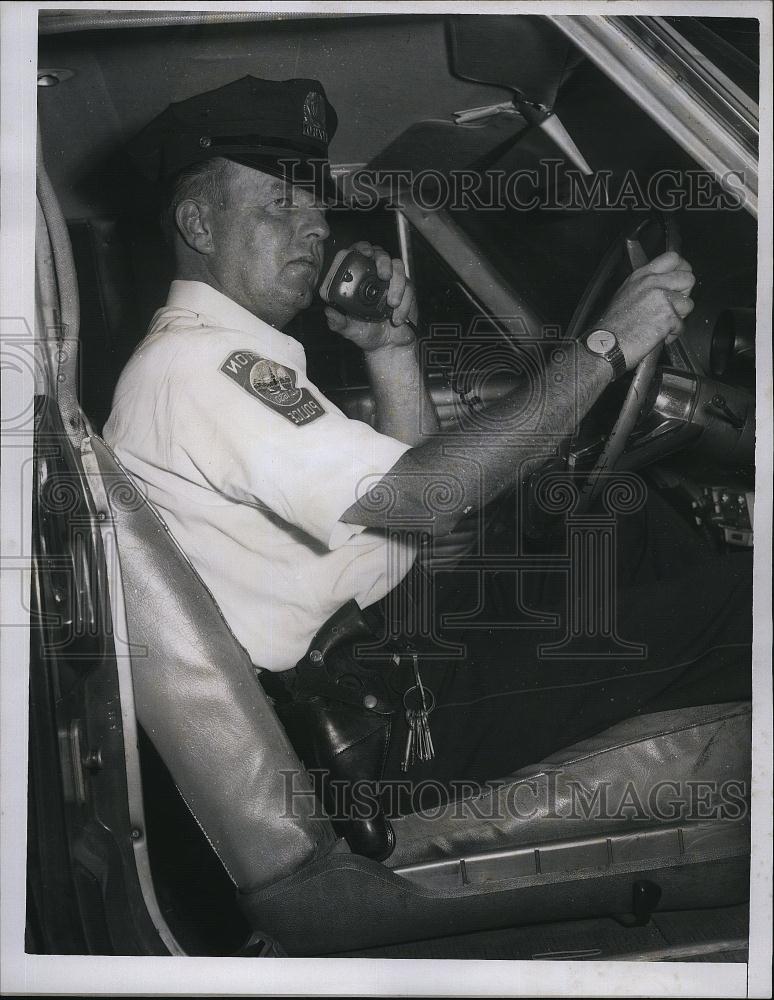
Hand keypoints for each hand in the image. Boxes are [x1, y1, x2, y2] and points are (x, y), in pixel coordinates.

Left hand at [323, 241, 416, 352]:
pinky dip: (404, 302)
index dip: (361, 247)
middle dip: (383, 261)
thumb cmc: (365, 333)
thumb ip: (338, 322)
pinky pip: (409, 287)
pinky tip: (397, 317)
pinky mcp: (406, 289)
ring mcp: (391, 281)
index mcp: (356, 279)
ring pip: (398, 266)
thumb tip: (329, 312)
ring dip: (397, 284)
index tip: (364, 253)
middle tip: (384, 276)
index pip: (357, 253)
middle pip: (380, 253)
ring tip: (392, 304)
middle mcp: (374, 276)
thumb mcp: (348, 329)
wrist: (388, 346)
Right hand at [596, 251, 695, 369]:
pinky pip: (681, 325)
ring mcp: (660, 298)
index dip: (683, 268)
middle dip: (686, 294)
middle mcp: (651, 283)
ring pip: (688, 304)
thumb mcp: (625, 294)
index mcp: (641, 276)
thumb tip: (665, 288)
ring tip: (662, 325)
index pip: (672, 258)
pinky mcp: (667, 315)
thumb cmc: (613, 327)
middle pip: (688, 278)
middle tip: (674, 306)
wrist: (607, 345)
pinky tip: (657, 336)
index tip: (681, 281)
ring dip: (678, 318)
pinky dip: (672, 334)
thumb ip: (646, 286)